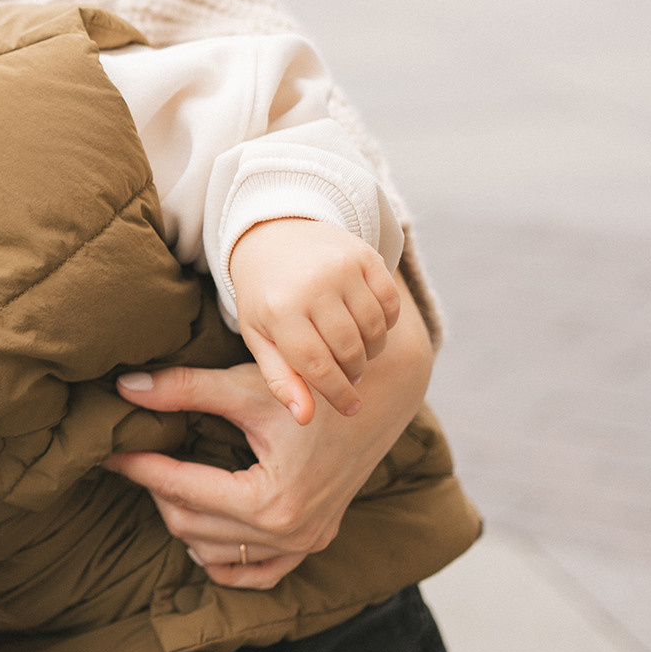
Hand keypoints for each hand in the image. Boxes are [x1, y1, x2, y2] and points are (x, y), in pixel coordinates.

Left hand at [104, 273, 430, 589]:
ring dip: (183, 523)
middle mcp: (291, 533)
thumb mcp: (246, 386)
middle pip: (191, 526)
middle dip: (156, 491)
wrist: (380, 396)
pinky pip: (257, 574)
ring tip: (163, 482)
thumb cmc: (311, 389)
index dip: (138, 467)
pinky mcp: (313, 542)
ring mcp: (305, 544)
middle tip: (134, 458)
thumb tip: (123, 388)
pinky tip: (199, 534)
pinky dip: (223, 560)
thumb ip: (183, 388)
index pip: (182, 489)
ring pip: (215, 553)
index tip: (106, 452)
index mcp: (273, 500)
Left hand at [228, 218, 400, 422]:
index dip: (338, 393)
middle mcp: (312, 286)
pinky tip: (368, 324)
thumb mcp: (260, 336)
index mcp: (279, 311)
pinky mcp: (364, 256)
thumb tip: (305, 417)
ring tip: (355, 349)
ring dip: (371, 349)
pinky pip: (390, 304)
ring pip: (374, 329)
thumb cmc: (266, 295)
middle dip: (353, 371)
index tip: (350, 408)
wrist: (275, 234)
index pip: (318, 367)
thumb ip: (282, 378)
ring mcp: (341, 267)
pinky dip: (385, 322)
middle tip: (348, 373)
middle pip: (350, 350)